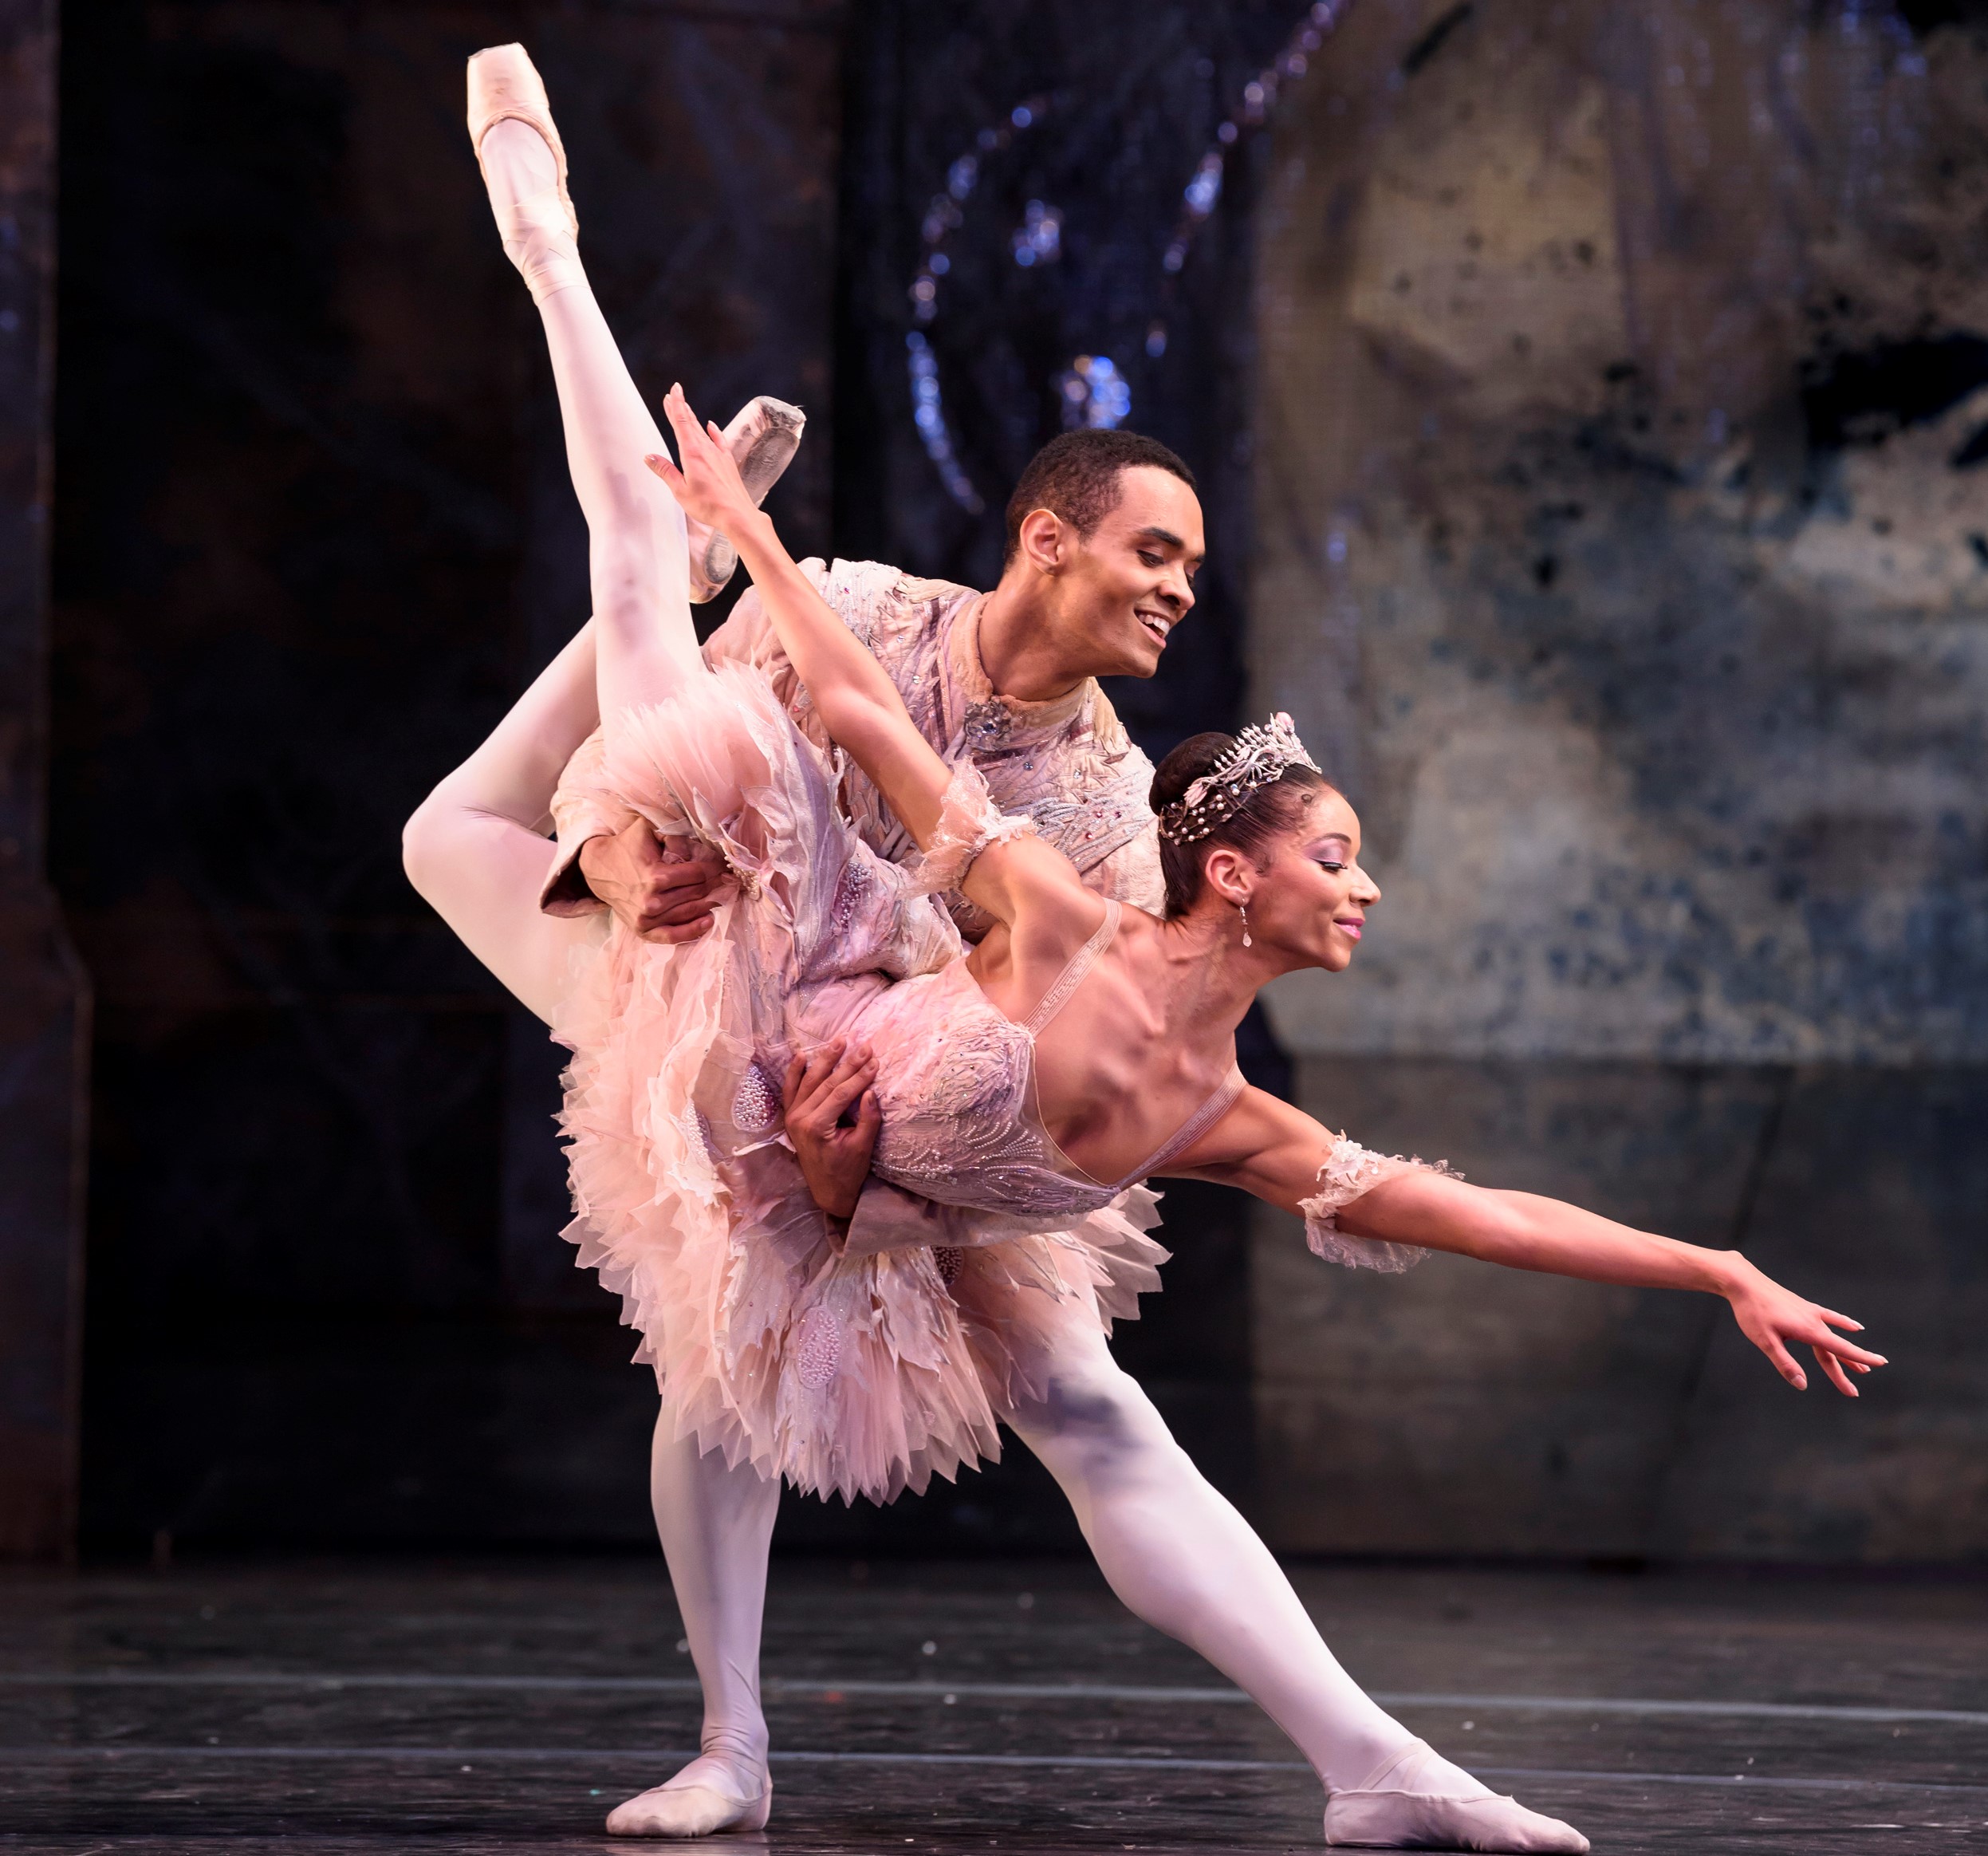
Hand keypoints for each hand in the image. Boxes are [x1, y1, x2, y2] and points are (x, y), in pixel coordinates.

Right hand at [578, 817, 729, 943]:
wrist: (598, 869)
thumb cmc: (626, 846)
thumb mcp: (647, 829)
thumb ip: (673, 836)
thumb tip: (694, 851)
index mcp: (656, 877)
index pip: (698, 875)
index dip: (711, 868)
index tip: (720, 865)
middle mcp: (652, 902)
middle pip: (698, 893)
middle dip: (712, 885)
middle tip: (723, 880)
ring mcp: (647, 919)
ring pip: (691, 913)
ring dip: (708, 904)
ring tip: (718, 895)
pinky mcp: (643, 931)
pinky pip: (673, 936)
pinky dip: (693, 931)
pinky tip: (709, 921)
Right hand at [645, 385, 761, 537]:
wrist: (738, 515)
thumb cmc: (709, 506)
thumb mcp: (681, 491)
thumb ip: (666, 472)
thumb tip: (650, 457)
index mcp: (692, 454)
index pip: (681, 423)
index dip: (676, 405)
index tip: (673, 390)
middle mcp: (706, 450)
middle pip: (691, 424)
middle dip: (681, 408)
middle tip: (673, 395)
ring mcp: (719, 455)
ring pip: (703, 431)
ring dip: (693, 419)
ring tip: (686, 408)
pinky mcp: (728, 463)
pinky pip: (719, 441)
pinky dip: (714, 432)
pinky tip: (711, 426)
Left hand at [783, 1039, 880, 1221]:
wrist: (828, 1192)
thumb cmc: (847, 1172)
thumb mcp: (862, 1147)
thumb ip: (868, 1119)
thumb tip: (871, 1091)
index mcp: (816, 1127)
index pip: (840, 1093)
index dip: (859, 1076)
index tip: (875, 1060)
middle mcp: (800, 1119)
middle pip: (826, 1083)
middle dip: (847, 1063)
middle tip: (864, 1045)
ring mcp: (793, 1117)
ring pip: (809, 1081)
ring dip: (825, 1059)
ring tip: (840, 1041)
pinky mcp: (791, 1118)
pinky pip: (791, 1090)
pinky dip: (795, 1072)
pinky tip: (802, 1056)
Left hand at [1724, 1255, 1885, 1395]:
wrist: (1744, 1281)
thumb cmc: (1752, 1311)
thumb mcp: (1765, 1341)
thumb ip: (1784, 1363)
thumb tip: (1802, 1385)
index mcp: (1808, 1330)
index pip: (1840, 1348)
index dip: (1861, 1357)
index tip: (1882, 1363)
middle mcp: (1814, 1320)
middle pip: (1834, 1350)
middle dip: (1845, 1371)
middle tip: (1853, 1393)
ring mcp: (1810, 1312)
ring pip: (1833, 1337)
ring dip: (1847, 1353)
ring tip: (1863, 1368)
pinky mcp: (1804, 1306)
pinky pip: (1830, 1318)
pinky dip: (1844, 1325)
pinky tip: (1856, 1328)